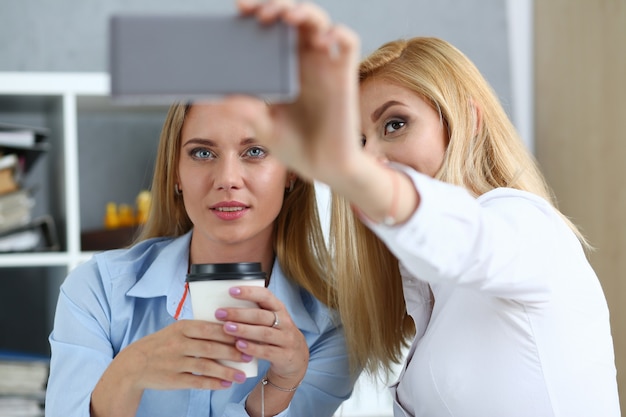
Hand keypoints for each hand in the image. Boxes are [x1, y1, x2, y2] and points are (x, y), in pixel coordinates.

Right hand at [106, 320, 249, 390]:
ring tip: (242, 375)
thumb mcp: (177, 330)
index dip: (230, 332)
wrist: (134, 364)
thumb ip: (199, 329)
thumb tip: (230, 328)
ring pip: (206, 366)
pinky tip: (226, 384)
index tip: (247, 335)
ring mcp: (176, 362)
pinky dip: (213, 383)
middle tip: (250, 354)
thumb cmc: (162, 344)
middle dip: (233, 351)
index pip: (210, 328)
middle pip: (211, 347)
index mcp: (182, 327)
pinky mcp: (173, 379)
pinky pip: (197, 382)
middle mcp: (179, 344)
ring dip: (227, 371)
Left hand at [215, 285, 308, 386]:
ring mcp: (287, 339)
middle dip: (239, 313)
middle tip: (220, 313)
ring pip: (264, 332)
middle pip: (261, 315)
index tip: (231, 291)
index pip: (265, 296)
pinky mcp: (285, 356)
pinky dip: (252, 348)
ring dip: (244, 330)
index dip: (249, 292)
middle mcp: (285, 322)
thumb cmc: (276, 335)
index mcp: (279, 309)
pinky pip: (267, 351)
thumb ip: (255, 313)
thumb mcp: (271, 321)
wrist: (297, 359)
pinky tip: (239, 346)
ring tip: (227, 328)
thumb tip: (226, 304)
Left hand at [237, 0, 365, 190]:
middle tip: (256, 13)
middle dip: (276, 5)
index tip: (239, 9)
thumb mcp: (263, 127)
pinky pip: (348, 42)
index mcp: (282, 68)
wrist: (325, 169)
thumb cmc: (297, 147)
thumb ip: (247, 110)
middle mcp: (304, 61)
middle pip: (293, 17)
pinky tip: (321, 41)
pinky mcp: (344, 76)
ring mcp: (325, 66)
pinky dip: (338, 34)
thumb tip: (221, 96)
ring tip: (284, 17)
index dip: (257, 11)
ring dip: (302, 12)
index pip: (271, 27)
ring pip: (318, 22)